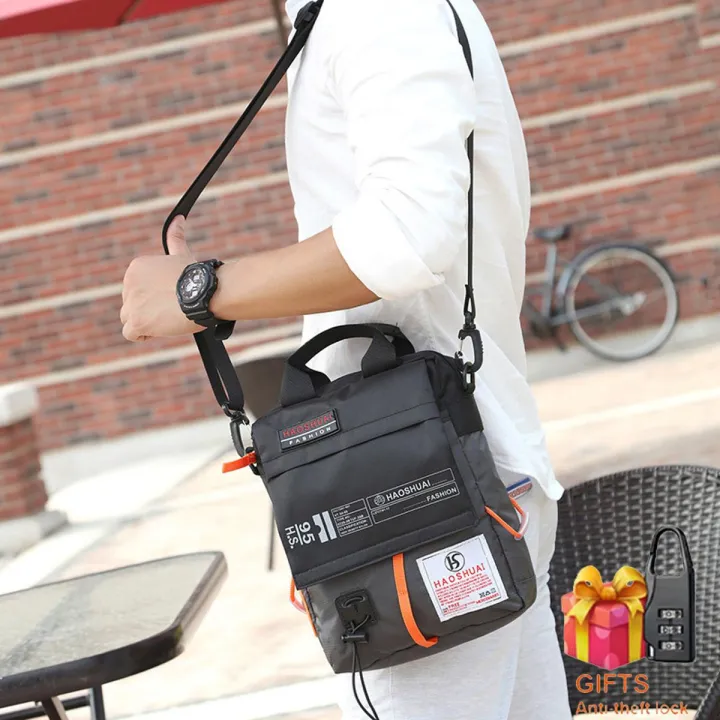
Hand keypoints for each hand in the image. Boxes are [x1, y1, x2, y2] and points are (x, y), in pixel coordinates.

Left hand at [120, 216, 203, 341]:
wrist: (206, 292)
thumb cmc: (198, 276)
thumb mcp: (181, 254)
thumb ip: (175, 238)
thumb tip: (178, 219)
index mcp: (136, 268)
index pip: (137, 290)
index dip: (155, 297)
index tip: (171, 297)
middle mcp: (129, 283)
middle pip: (132, 304)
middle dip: (149, 310)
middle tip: (172, 309)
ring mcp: (131, 302)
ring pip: (130, 319)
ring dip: (147, 322)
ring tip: (167, 318)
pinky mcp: (136, 320)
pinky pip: (131, 333)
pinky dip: (145, 334)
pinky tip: (161, 326)